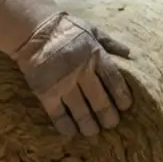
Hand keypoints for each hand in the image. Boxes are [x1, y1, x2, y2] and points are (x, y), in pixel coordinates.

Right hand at [0, 0, 133, 136]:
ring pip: (81, 111)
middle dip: (108, 115)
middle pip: (100, 100)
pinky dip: (65, 125)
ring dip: (89, 125)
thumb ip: (110, 42)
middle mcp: (82, 72)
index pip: (114, 80)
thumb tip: (130, 54)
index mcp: (95, 55)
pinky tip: (71, 132)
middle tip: (112, 124)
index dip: (121, 96)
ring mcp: (64, 83)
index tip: (125, 106)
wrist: (32, 31)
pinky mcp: (46, 92)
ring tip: (93, 132)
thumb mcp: (91, 30)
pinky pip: (58, 114)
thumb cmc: (65, 29)